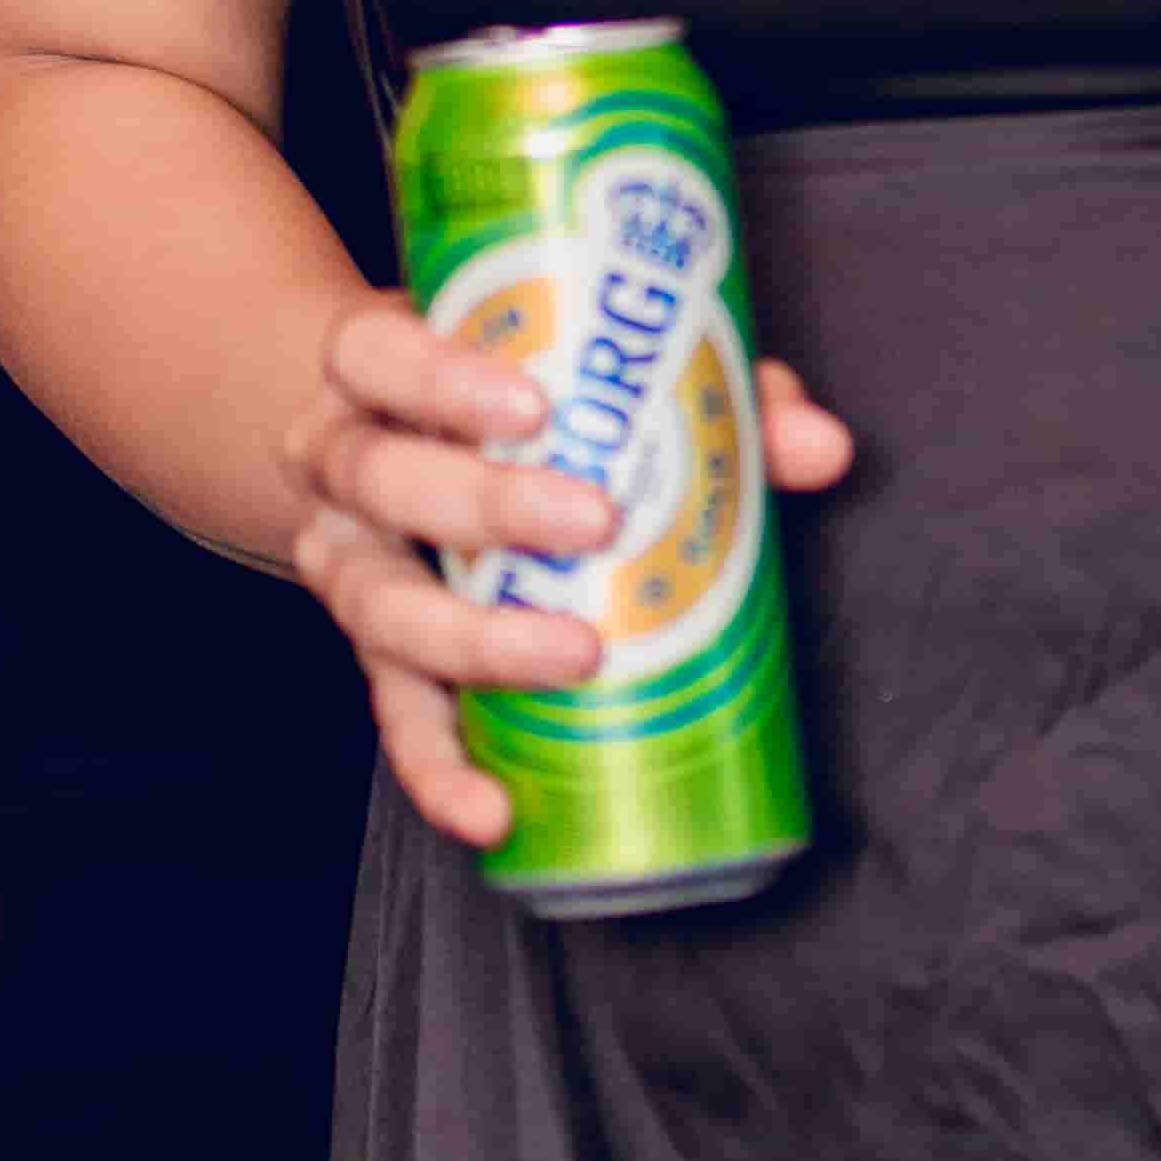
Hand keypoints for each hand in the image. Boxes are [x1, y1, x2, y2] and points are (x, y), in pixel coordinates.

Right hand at [279, 286, 853, 848]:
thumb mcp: (574, 370)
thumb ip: (705, 391)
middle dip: (486, 504)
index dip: (441, 377)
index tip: (532, 405)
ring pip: (380, 605)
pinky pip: (397, 718)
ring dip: (477, 637)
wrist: (387, 443)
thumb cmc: (505, 397)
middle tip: (594, 520)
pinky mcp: (373, 658)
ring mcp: (348, 565)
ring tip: (576, 654)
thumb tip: (819, 445)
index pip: (376, 352)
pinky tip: (491, 808)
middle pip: (382, 478)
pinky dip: (440, 769)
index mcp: (377, 371)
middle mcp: (341, 465)